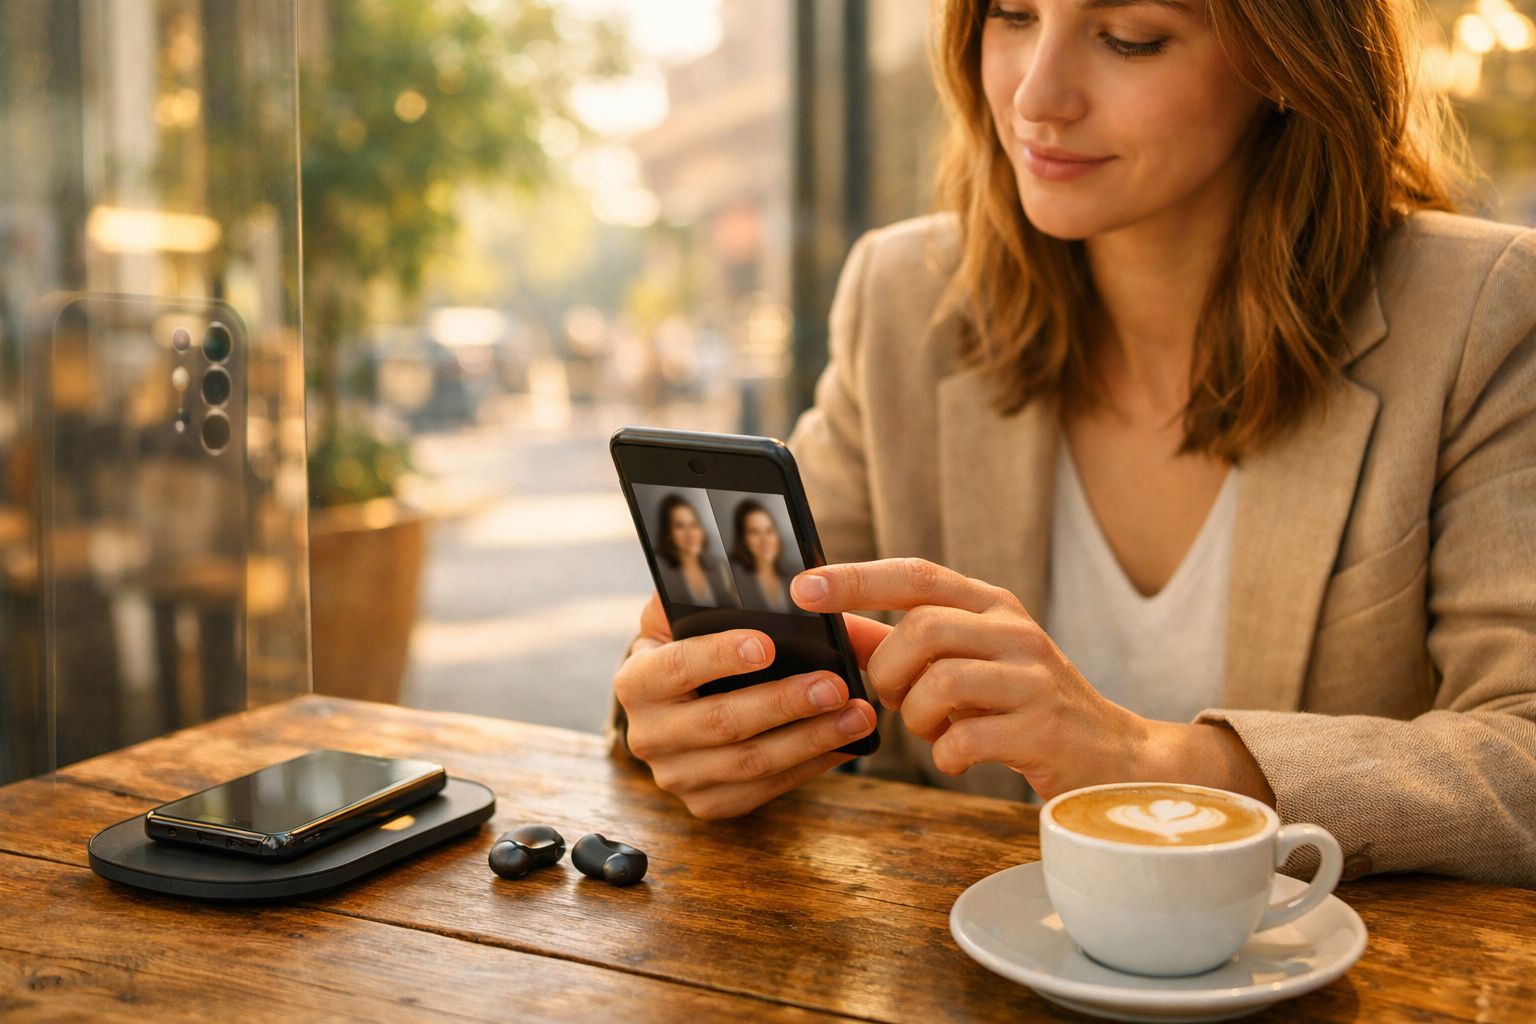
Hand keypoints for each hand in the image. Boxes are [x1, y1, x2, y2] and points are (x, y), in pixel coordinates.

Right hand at [612, 593, 882, 818]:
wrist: (673, 707)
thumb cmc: (689, 649)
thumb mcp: (678, 615)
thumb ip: (700, 591)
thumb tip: (746, 563)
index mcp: (636, 681)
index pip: (677, 667)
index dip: (720, 657)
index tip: (768, 645)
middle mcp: (648, 735)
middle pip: (721, 722)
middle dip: (784, 703)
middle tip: (835, 685)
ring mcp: (676, 776)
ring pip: (750, 762)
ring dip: (810, 739)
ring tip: (856, 715)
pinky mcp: (707, 804)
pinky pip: (764, 789)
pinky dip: (810, 767)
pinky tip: (844, 744)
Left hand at [791, 559, 1273, 803]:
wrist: (1113, 759)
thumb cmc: (1023, 707)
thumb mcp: (969, 663)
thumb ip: (902, 644)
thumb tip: (835, 626)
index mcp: (993, 606)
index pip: (916, 575)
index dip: (855, 579)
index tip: (802, 588)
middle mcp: (1016, 632)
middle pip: (922, 630)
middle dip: (887, 671)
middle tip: (891, 699)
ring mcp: (1034, 681)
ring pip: (940, 682)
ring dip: (916, 717)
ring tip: (932, 730)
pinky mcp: (1043, 731)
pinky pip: (964, 739)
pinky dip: (945, 755)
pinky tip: (958, 757)